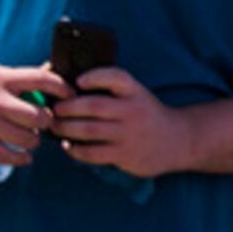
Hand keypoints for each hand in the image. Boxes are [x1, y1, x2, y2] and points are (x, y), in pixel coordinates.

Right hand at [0, 60, 65, 166]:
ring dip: (33, 141)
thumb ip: (16, 79)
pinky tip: (23, 158)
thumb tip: (48, 79)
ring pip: (25, 138)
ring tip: (31, 140)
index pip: (41, 80)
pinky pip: (5, 155)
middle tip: (44, 124)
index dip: (62, 88)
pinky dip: (19, 159)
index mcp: (2, 78)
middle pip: (38, 116)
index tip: (70, 95)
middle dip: (47, 122)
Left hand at [52, 66, 195, 179]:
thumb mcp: (136, 95)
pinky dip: (76, 150)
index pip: (116, 77)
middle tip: (55, 109)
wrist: (178, 140)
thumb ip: (111, 90)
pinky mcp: (125, 155)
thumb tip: (69, 85)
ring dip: (65, 128)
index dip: (95, 77)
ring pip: (89, 130)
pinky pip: (93, 153)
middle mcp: (132, 111)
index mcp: (135, 91)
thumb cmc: (145, 114)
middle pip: (94, 106)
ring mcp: (129, 134)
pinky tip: (68, 146)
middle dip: (68, 107)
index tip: (78, 81)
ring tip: (54, 126)